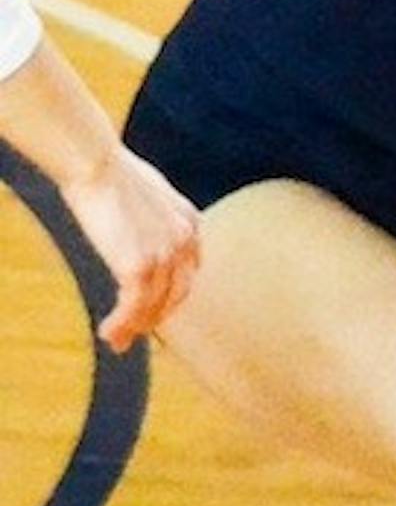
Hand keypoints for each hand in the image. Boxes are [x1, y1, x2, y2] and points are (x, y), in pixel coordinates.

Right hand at [60, 147, 200, 350]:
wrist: (96, 164)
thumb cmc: (110, 171)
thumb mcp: (145, 193)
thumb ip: (150, 216)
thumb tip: (135, 227)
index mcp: (189, 222)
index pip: (188, 270)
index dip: (173, 293)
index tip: (157, 307)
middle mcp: (185, 241)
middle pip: (177, 294)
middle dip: (157, 316)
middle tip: (137, 332)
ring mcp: (166, 255)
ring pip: (154, 306)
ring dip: (135, 327)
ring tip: (118, 341)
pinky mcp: (140, 266)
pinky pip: (134, 308)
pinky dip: (122, 324)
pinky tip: (109, 332)